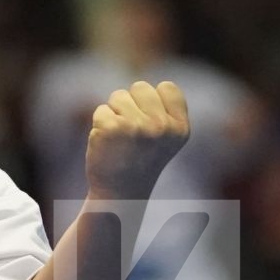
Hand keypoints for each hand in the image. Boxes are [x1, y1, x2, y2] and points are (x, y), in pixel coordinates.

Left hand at [84, 79, 190, 198]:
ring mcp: (136, 126)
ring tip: (119, 139)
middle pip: (141, 86)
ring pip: (118, 96)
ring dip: (114, 113)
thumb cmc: (140, 161)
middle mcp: (161, 126)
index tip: (149, 124)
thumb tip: (142, 87)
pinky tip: (107, 144)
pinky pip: (101, 110)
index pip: (167, 87)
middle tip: (131, 133)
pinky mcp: (111, 128)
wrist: (119, 193)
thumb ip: (161, 110)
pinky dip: (100, 124)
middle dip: (131, 104)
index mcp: (179, 128)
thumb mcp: (164, 137)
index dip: (153, 100)